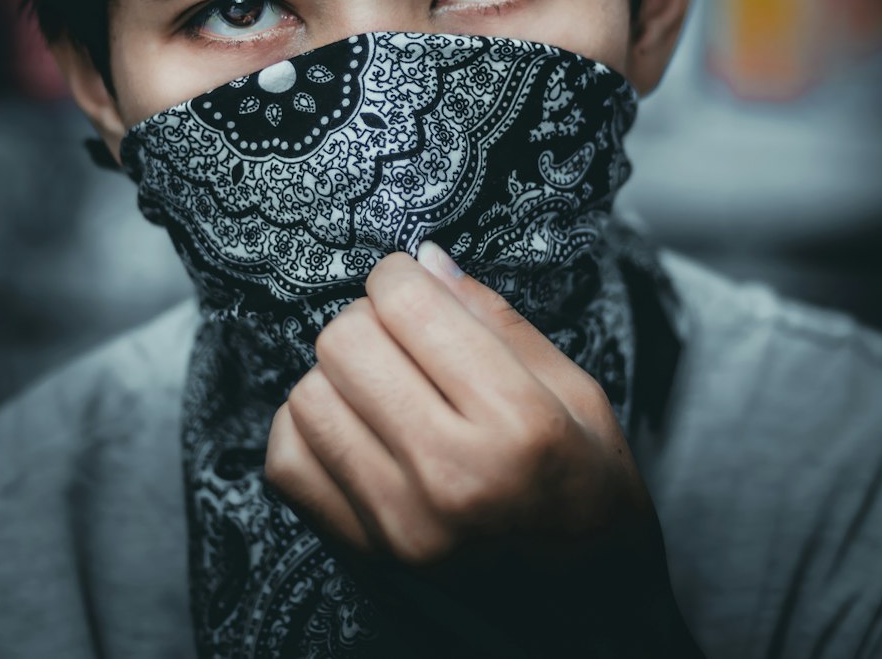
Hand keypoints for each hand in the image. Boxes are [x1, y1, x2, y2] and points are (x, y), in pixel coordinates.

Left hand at [265, 244, 700, 656]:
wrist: (594, 623)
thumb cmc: (596, 498)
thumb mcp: (579, 395)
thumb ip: (496, 321)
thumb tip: (425, 258)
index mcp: (515, 424)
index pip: (406, 303)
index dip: (402, 275)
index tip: (415, 285)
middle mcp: (447, 477)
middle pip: (343, 340)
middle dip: (369, 319)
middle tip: (403, 337)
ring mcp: (396, 524)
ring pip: (306, 393)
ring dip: (339, 374)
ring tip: (385, 387)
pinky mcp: (363, 554)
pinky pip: (285, 460)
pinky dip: (309, 429)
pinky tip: (356, 429)